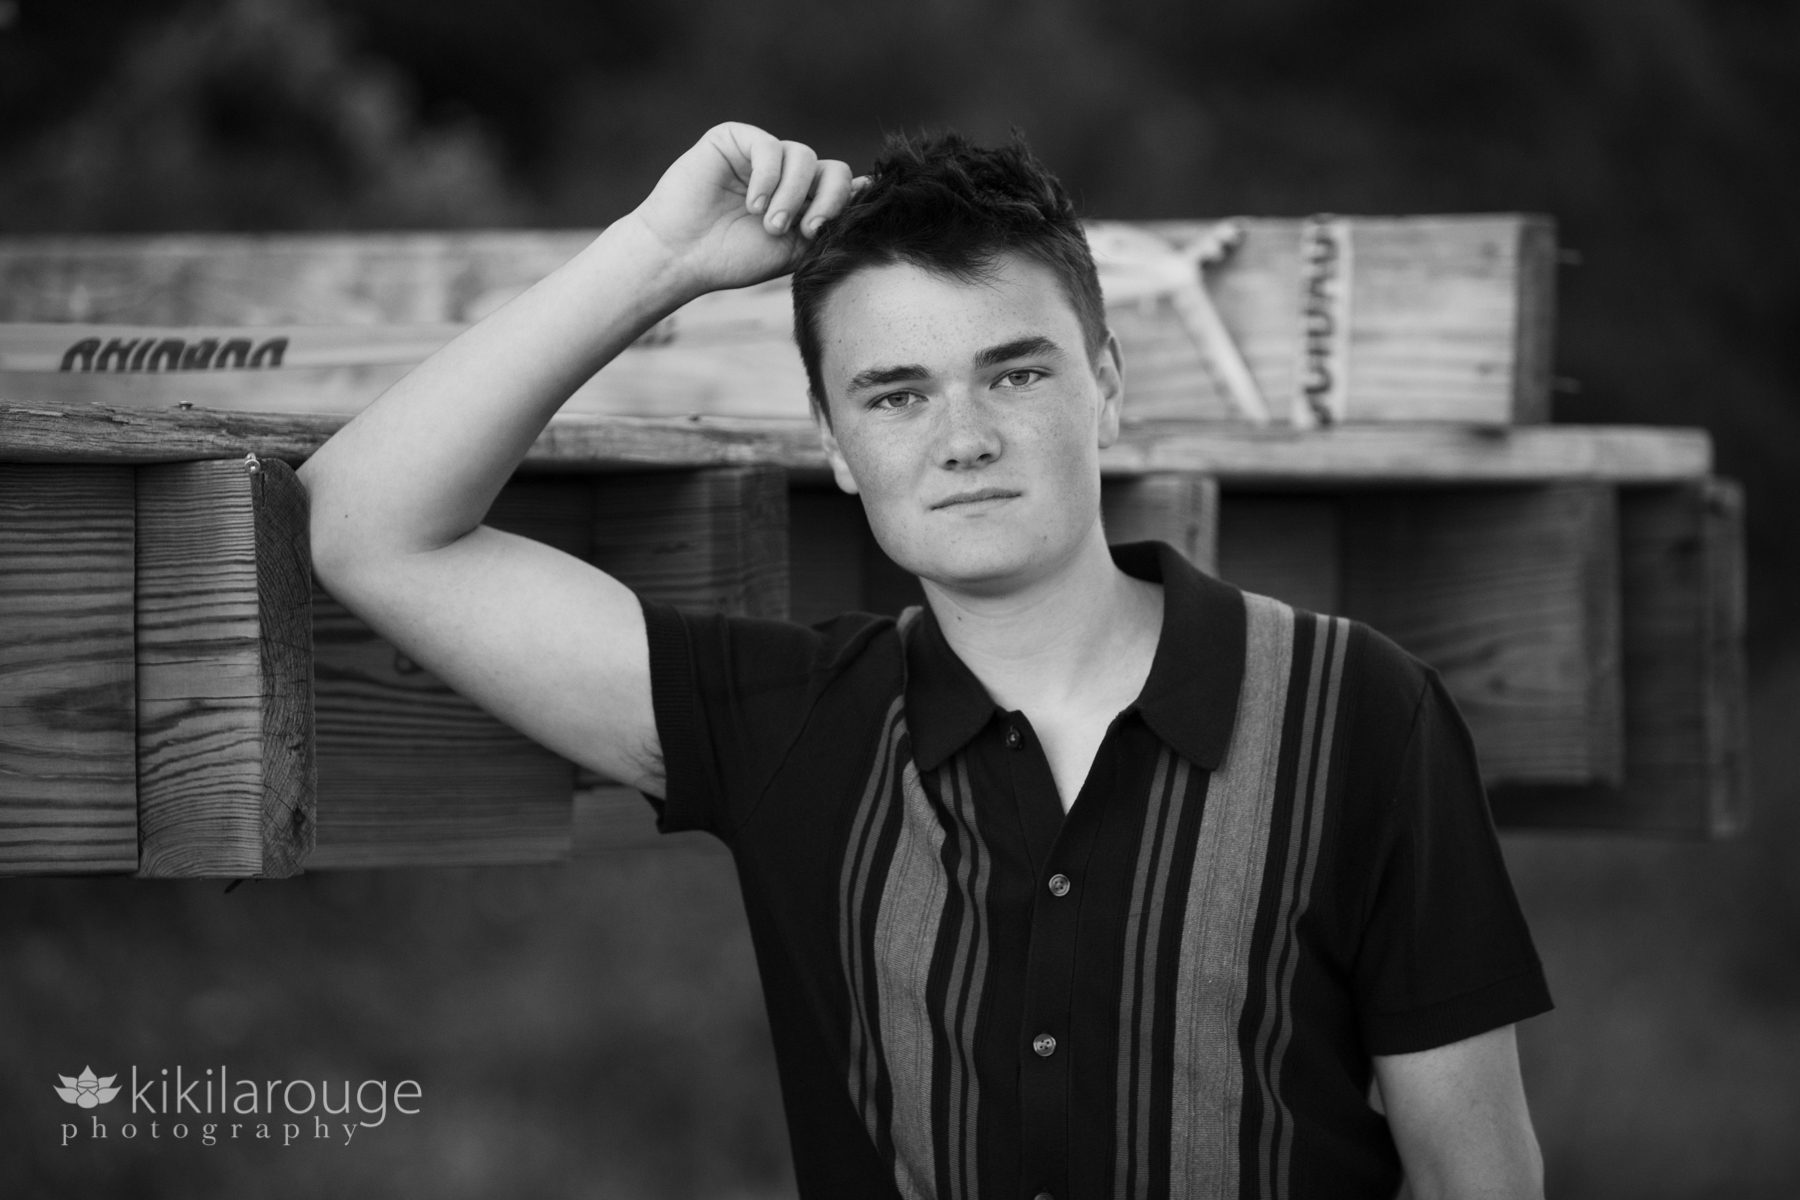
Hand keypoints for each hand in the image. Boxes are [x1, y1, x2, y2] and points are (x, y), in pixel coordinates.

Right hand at [629, 122, 857, 297]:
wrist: (682, 256)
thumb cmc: (732, 258)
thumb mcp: (793, 249)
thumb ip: (827, 222)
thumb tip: (865, 187)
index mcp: (803, 199)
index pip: (841, 186)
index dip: (844, 202)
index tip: (825, 228)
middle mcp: (786, 173)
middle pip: (833, 168)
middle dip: (827, 200)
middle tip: (804, 230)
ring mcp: (761, 155)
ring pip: (804, 156)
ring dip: (793, 195)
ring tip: (769, 223)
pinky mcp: (735, 139)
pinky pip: (771, 147)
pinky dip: (768, 178)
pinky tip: (753, 204)